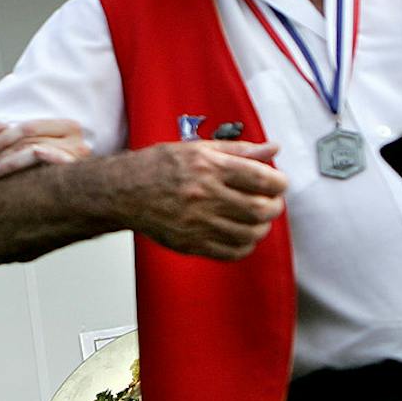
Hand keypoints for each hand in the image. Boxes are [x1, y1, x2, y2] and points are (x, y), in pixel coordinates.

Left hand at [0, 115, 90, 177]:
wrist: (87, 196)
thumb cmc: (56, 168)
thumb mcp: (31, 146)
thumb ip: (8, 133)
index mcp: (66, 126)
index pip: (28, 127)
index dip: (1, 137)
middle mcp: (76, 138)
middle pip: (28, 140)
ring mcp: (78, 155)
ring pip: (34, 151)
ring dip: (6, 162)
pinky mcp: (77, 172)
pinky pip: (50, 163)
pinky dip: (30, 164)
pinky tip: (14, 174)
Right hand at [123, 141, 286, 259]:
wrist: (122, 191)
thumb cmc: (158, 166)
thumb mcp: (197, 148)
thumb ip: (239, 150)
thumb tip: (273, 149)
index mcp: (209, 167)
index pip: (263, 178)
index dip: (279, 183)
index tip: (277, 183)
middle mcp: (204, 195)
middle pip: (260, 209)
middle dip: (274, 207)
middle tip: (270, 202)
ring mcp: (197, 222)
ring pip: (249, 233)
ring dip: (261, 228)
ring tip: (256, 220)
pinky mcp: (190, 243)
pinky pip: (230, 252)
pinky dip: (244, 246)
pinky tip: (240, 235)